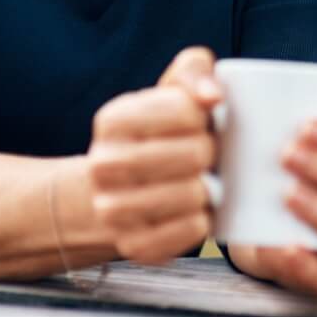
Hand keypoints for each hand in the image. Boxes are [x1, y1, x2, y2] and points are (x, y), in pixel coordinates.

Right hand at [86, 47, 222, 264]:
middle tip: (206, 154)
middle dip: (210, 152)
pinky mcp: (134, 245)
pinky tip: (197, 208)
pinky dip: (203, 219)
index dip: (205, 115)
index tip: (201, 121)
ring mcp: (113, 209)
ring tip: (203, 180)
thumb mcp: (171, 90)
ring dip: (210, 187)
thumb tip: (213, 95)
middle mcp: (103, 164)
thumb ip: (194, 71)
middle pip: (194, 154)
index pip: (185, 109)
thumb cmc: (160, 131)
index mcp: (112, 120)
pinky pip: (190, 231)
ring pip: (193, 194)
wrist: (119, 189)